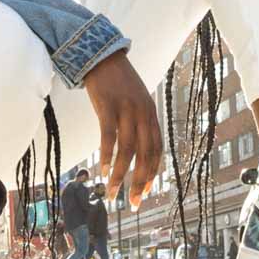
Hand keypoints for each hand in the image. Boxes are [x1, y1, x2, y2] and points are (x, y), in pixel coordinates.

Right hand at [83, 52, 159, 208]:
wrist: (102, 56)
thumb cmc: (117, 83)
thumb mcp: (135, 102)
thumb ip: (139, 123)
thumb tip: (138, 149)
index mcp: (150, 114)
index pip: (157, 150)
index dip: (152, 173)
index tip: (145, 193)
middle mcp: (143, 113)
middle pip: (145, 154)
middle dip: (139, 181)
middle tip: (132, 203)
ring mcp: (126, 109)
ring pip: (128, 150)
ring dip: (121, 175)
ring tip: (112, 192)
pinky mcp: (108, 106)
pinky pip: (109, 136)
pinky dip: (108, 156)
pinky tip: (103, 170)